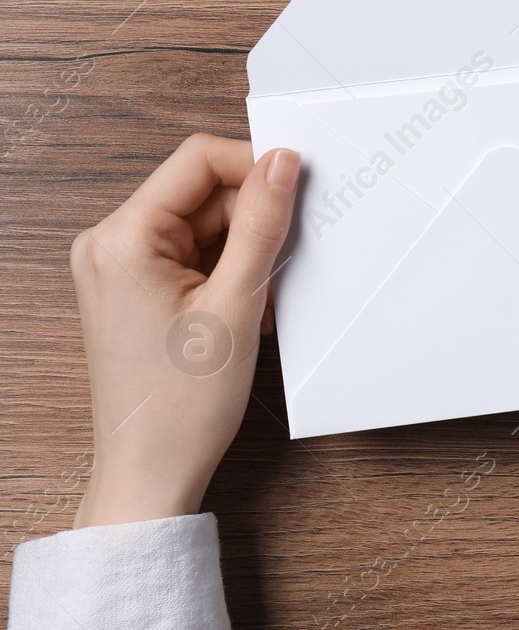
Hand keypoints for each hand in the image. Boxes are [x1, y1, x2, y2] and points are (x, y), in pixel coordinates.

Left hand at [70, 134, 299, 526]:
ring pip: (203, 223)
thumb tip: (282, 163)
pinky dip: (228, 270)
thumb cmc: (181, 405)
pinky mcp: (134, 287)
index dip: (255, 166)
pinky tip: (244, 307)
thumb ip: (262, 225)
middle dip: (253, 219)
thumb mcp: (236, 305)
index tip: (298, 186)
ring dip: (244, 249)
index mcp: (122, 239)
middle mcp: (109, 245)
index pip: (198, 160)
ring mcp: (118, 266)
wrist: (151, 469)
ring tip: (258, 299)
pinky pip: (194, 252)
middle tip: (285, 260)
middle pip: (202, 191)